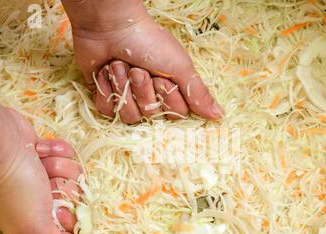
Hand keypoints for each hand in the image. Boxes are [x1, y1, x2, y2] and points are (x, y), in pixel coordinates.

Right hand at [0, 108, 80, 233]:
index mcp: (35, 225)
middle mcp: (40, 203)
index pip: (70, 227)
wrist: (2, 143)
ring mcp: (44, 178)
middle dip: (64, 188)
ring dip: (59, 168)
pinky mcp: (47, 157)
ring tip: (39, 166)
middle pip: (76, 199)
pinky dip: (57, 151)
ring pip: (74, 176)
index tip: (57, 208)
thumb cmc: (18, 186)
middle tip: (45, 185)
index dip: (69, 216)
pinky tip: (40, 152)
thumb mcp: (33, 226)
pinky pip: (69, 156)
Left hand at [64, 0, 223, 123]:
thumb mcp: (180, 67)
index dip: (167, 96)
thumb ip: (198, 93)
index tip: (160, 75)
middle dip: (143, 89)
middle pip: (151, 115)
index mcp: (171, 91)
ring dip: (123, 87)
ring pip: (129, 116)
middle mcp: (151, 98)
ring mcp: (128, 99)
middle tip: (137, 68)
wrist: (110, 26)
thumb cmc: (148, 42)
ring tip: (119, 66)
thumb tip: (219, 115)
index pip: (175, 115)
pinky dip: (106, 89)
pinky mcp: (106, 98)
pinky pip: (108, 110)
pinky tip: (105, 72)